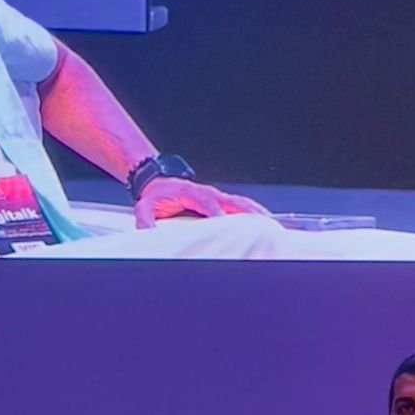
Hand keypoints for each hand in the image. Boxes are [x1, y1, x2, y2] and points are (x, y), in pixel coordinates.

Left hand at [134, 177, 269, 230]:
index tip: (224, 222)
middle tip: (258, 223)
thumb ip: (145, 218)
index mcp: (191, 193)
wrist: (159, 183)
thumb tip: (147, 232)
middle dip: (245, 212)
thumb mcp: (145, 206)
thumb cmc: (156, 197)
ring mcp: (217, 196)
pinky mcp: (221, 201)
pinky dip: (254, 212)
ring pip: (240, 203)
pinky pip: (240, 206)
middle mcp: (208, 193)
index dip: (216, 212)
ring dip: (255, 211)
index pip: (206, 203)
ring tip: (270, 222)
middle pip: (231, 201)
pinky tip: (266, 220)